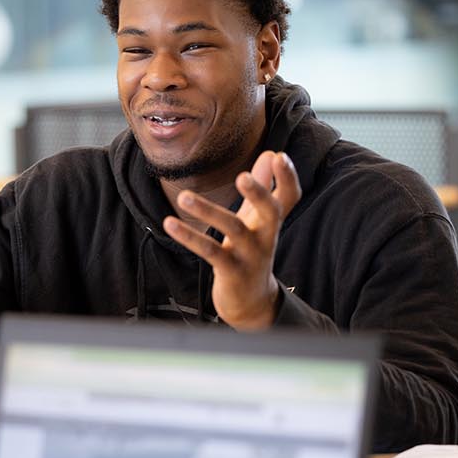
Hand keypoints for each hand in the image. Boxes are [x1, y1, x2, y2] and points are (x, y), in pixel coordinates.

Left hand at [162, 151, 301, 330]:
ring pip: (232, 230)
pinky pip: (209, 251)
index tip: (279, 155)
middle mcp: (266, 236)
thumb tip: (268, 154)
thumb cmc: (252, 252)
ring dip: (208, 212)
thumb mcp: (259, 220)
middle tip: (242, 176)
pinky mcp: (231, 271)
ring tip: (183, 197)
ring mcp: (250, 255)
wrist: (252, 303)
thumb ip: (264, 188)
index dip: (288, 177)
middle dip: (258, 194)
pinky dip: (189, 237)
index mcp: (272, 221)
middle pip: (271, 212)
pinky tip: (169, 223)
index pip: (289, 197)